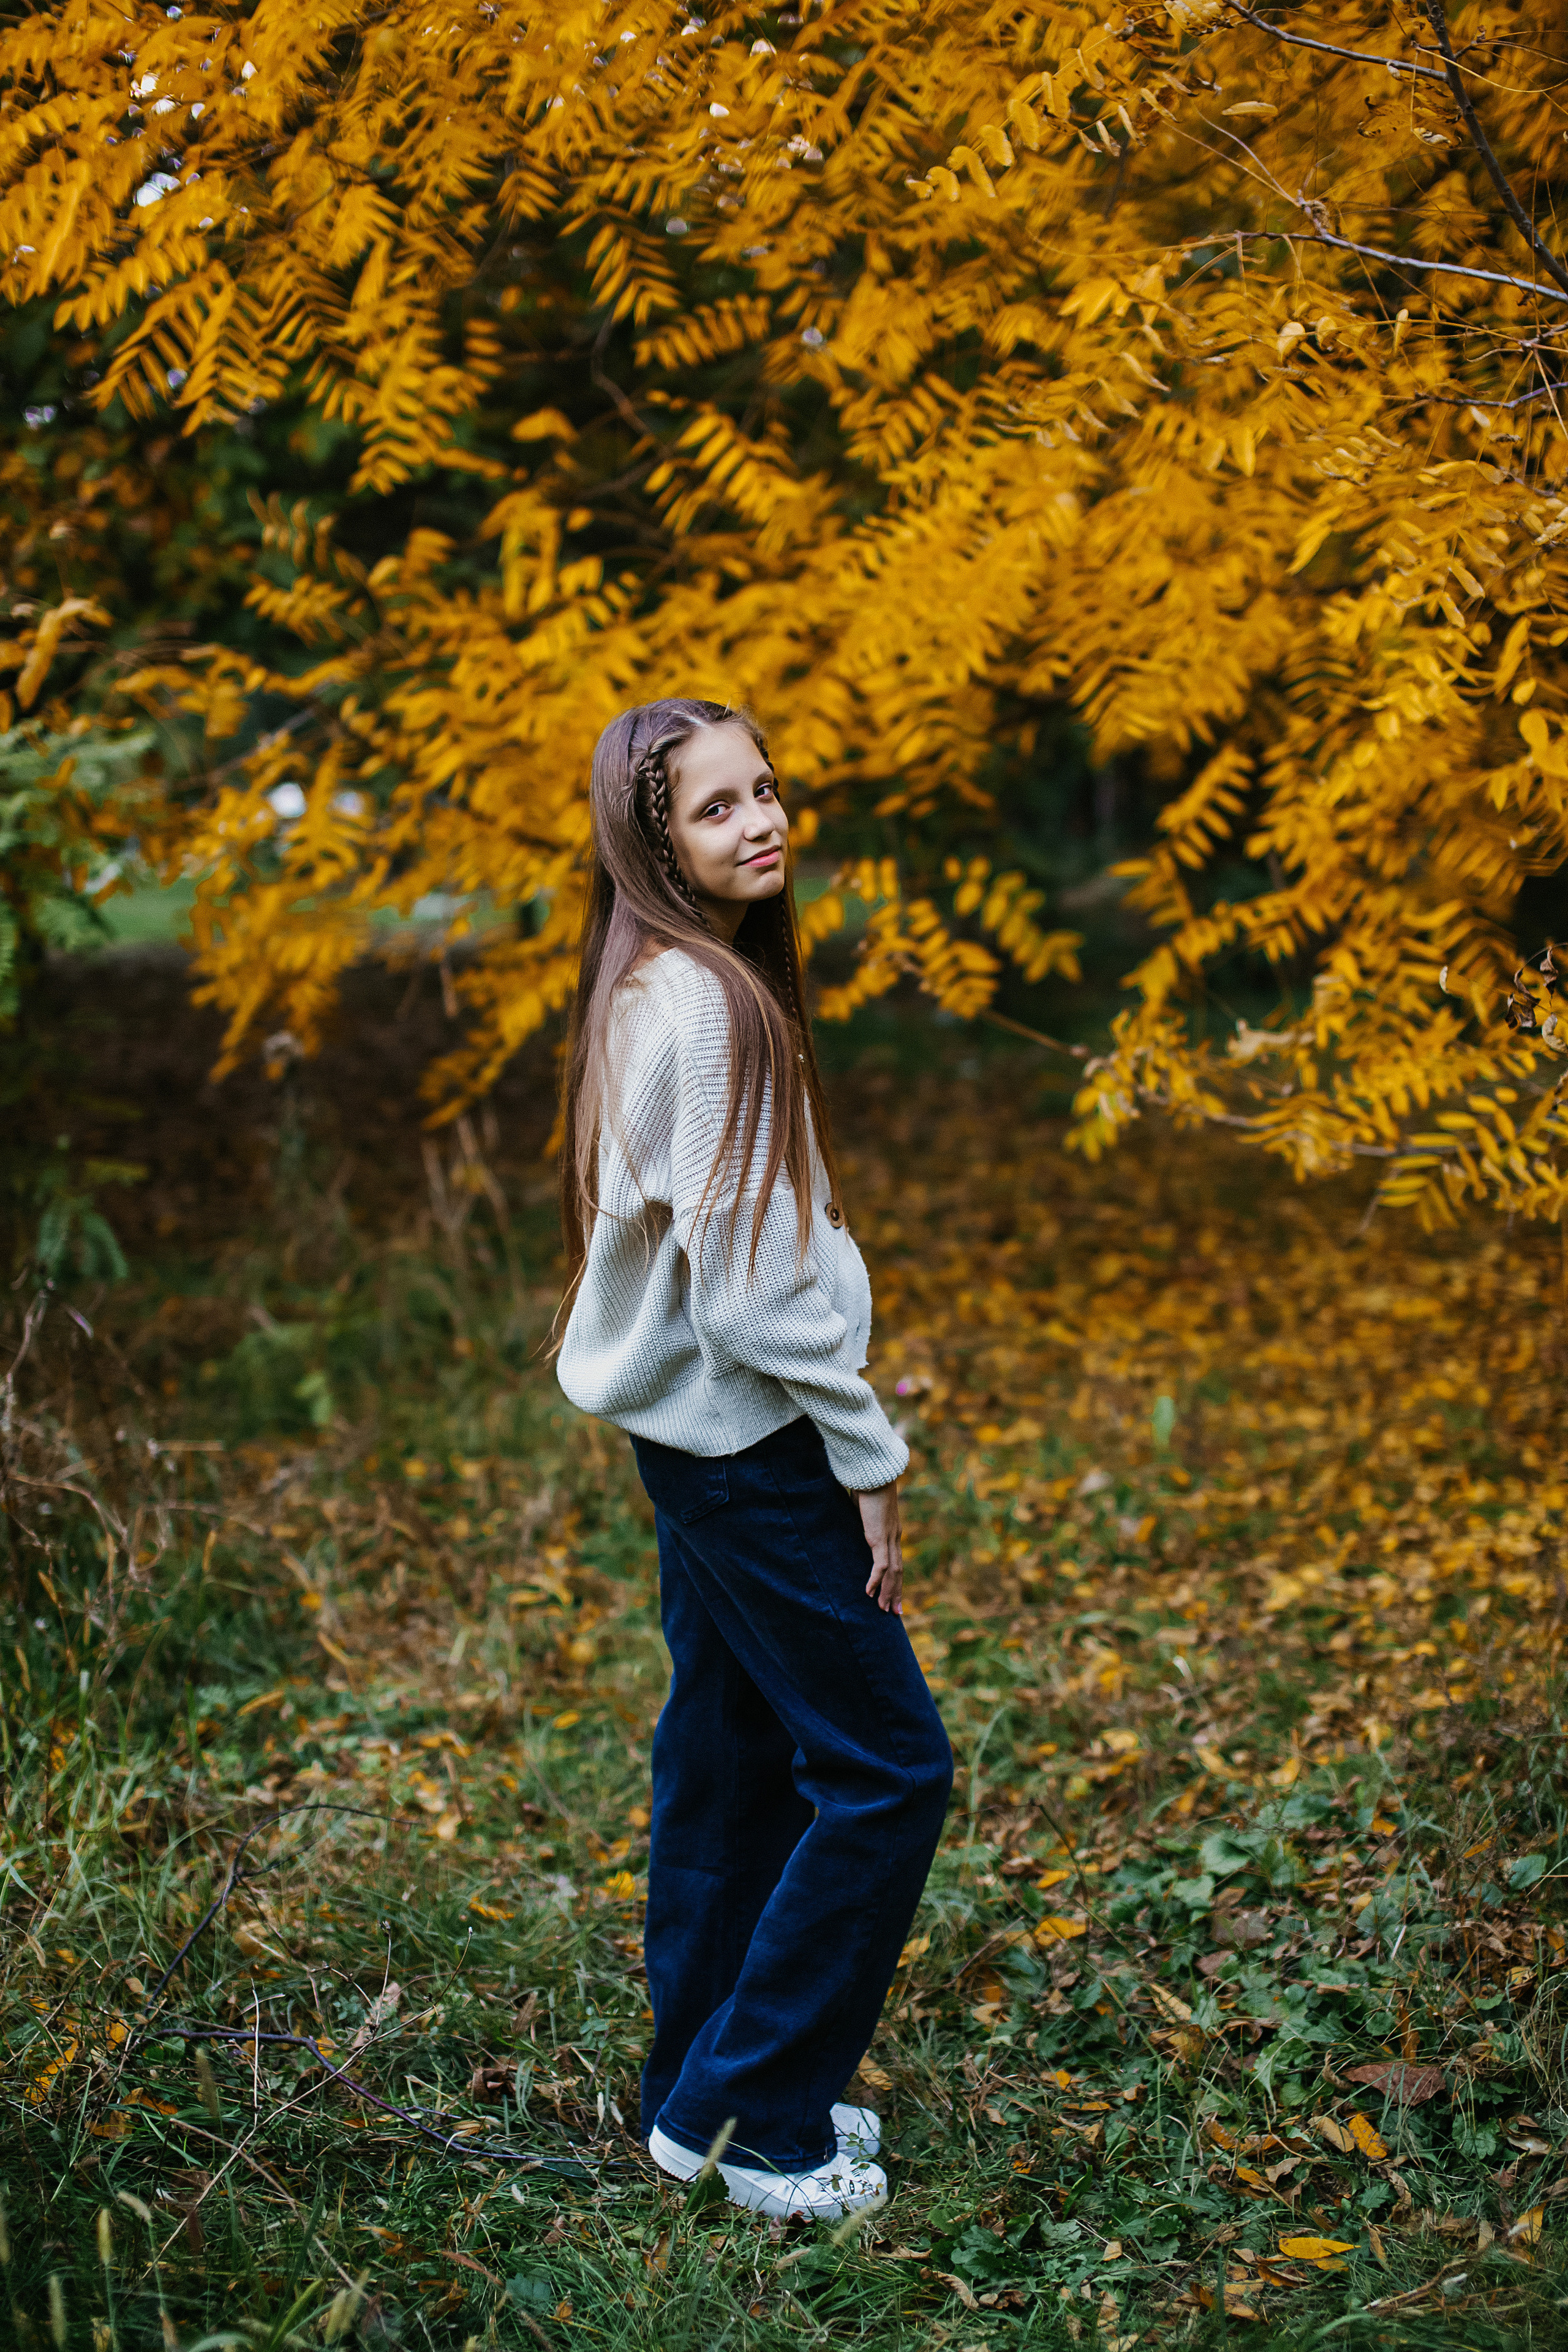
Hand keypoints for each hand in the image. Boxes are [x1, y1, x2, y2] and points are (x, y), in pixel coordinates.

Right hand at [856, 1481, 903, 1614]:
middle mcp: (894, 1537)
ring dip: (887, 1592)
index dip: (895, 1580)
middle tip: (895, 1613)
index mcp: (892, 1531)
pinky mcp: (879, 1538)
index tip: (894, 1595)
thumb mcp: (864, 1508)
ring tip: (882, 1609)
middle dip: (896, 1593)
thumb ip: (863, 1519)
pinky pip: (880, 1565)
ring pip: (892, 1573)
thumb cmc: (867, 1486)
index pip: (896, 1561)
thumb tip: (855, 1520)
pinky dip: (875, 1580)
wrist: (873, 1473)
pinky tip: (868, 1593)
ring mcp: (888, 1538)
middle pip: (898, 1571)